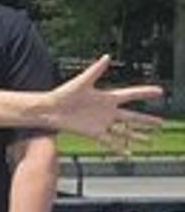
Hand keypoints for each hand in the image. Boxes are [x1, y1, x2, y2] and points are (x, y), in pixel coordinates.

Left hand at [41, 57, 164, 145]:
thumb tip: (106, 57)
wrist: (50, 109)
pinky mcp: (94, 133)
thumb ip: (95, 70)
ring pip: (124, 131)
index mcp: (107, 97)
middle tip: (161, 123)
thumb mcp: (81, 82)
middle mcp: (107, 111)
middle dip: (147, 120)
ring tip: (150, 141)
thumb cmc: (63, 94)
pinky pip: (111, 142)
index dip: (145, 92)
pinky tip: (129, 154)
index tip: (159, 91)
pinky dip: (120, 148)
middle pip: (132, 117)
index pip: (131, 94)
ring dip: (137, 136)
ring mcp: (102, 123)